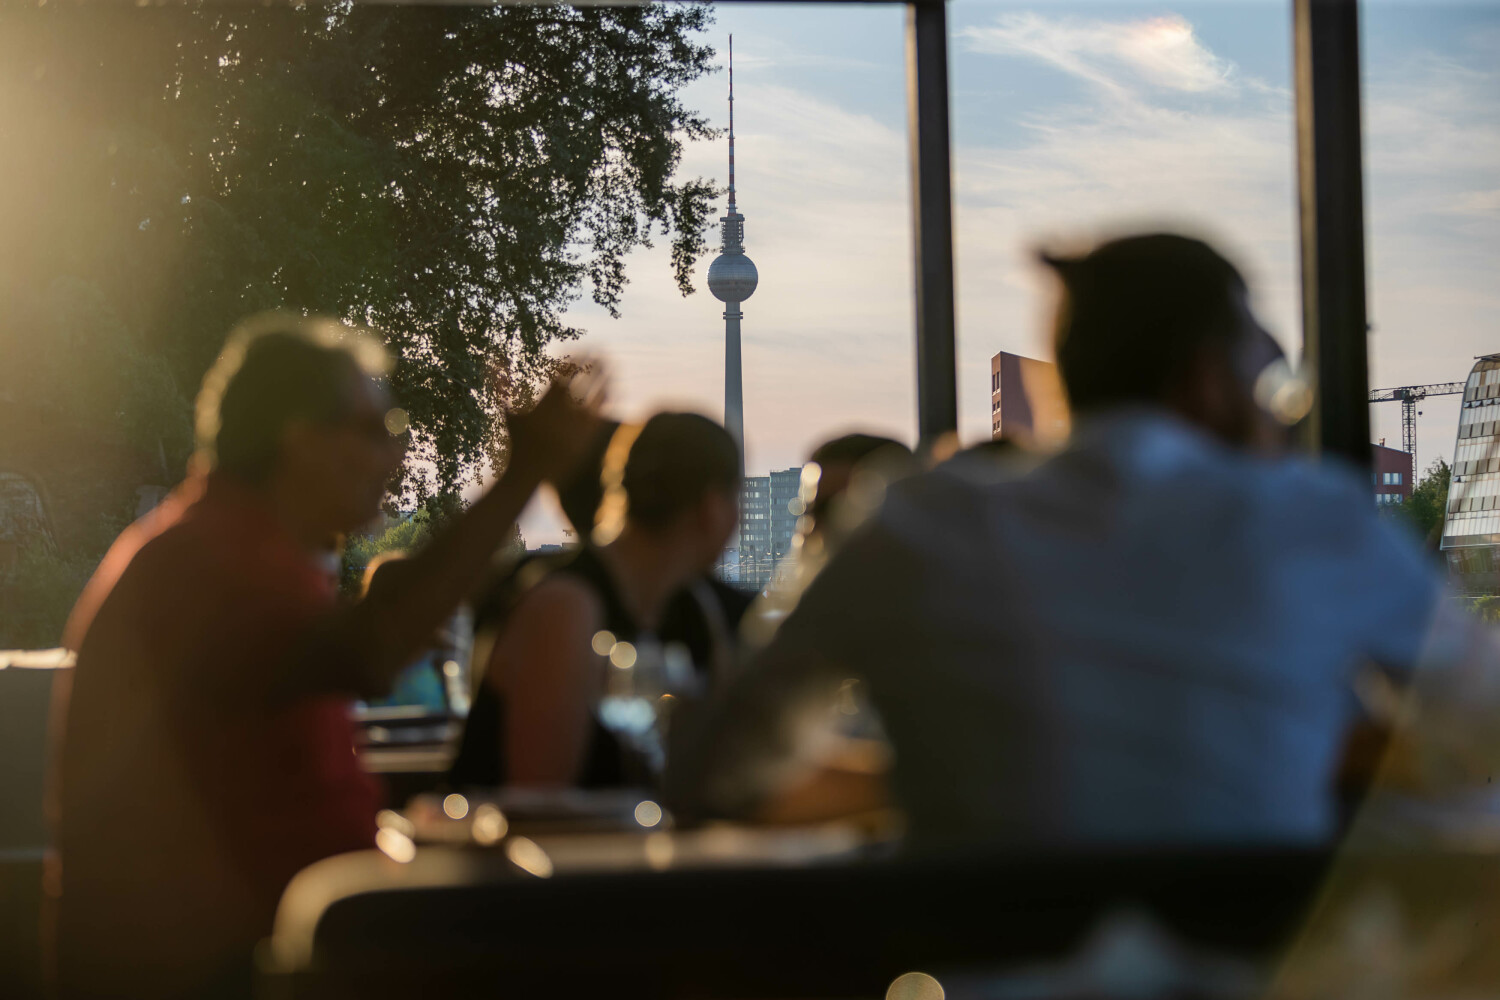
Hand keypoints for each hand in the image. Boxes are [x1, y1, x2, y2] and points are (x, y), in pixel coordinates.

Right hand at [505, 360, 607, 483]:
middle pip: (584, 381)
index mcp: (546, 405)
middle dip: (594, 364)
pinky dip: (606, 399)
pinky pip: (601, 413)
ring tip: (609, 368)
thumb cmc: (518, 441)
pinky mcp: (587, 439)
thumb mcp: (509, 414)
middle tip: (601, 352)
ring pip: (598, 396)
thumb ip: (501, 386)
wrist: (530, 474)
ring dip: (605, 380)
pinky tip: (609, 390)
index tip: (579, 351)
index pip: (564, 374)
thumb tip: (492, 360)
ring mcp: (577, 427)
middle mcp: (564, 414)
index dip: (573, 360)